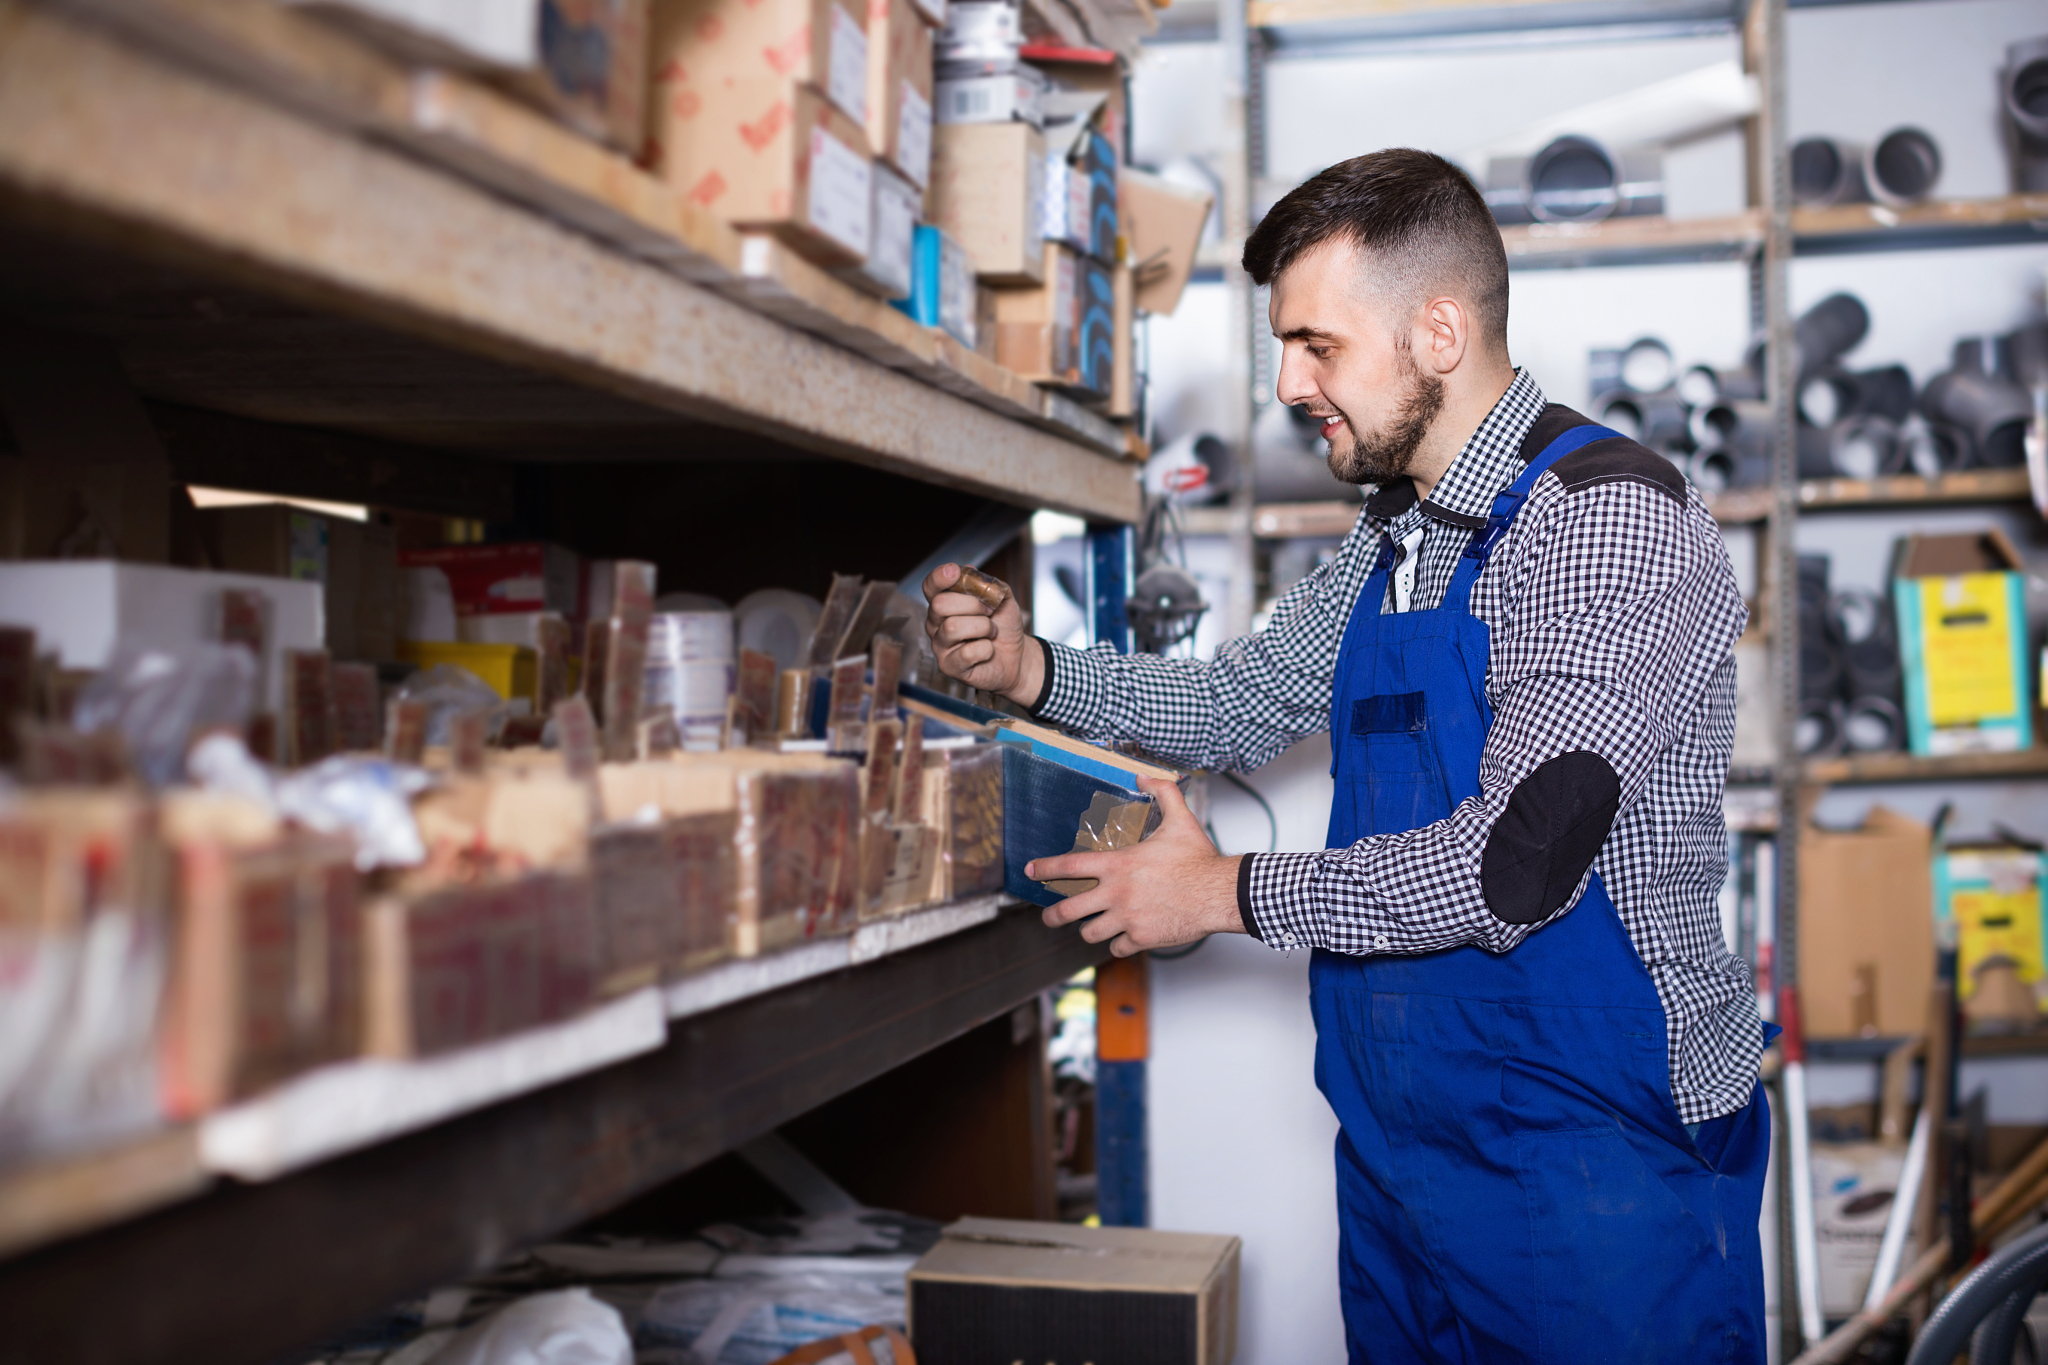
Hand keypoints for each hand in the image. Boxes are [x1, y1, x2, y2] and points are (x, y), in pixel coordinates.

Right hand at [921, 562, 1042, 704]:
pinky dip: (986, 650)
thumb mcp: (1002, 598)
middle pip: (939, 604)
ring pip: (953, 627)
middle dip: (972, 605)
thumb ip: (987, 583)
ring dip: (983, 627)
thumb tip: (970, 571)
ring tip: (991, 632)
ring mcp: (940, 645)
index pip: (930, 586)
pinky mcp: (948, 666)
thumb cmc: (1003, 626)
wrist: (1016, 654)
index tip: (955, 572)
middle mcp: (936, 623)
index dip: (939, 577)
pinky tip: (987, 651)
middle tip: (989, 612)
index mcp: (945, 602)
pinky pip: (966, 653)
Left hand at [1029, 778, 1245, 956]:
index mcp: (1118, 865)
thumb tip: (1144, 777)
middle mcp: (1116, 893)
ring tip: (1091, 926)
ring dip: (1089, 929)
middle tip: (1049, 916)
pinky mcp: (1141, 938)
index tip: (1032, 870)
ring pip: (1090, 933)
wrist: (1220, 893)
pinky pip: (1117, 947)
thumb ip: (1162, 793)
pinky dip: (1118, 943)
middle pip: (1068, 910)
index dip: (1045, 868)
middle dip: (1052, 915)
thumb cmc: (1199, 860)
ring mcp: (1127, 918)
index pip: (1069, 866)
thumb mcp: (1180, 820)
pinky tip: (1124, 936)